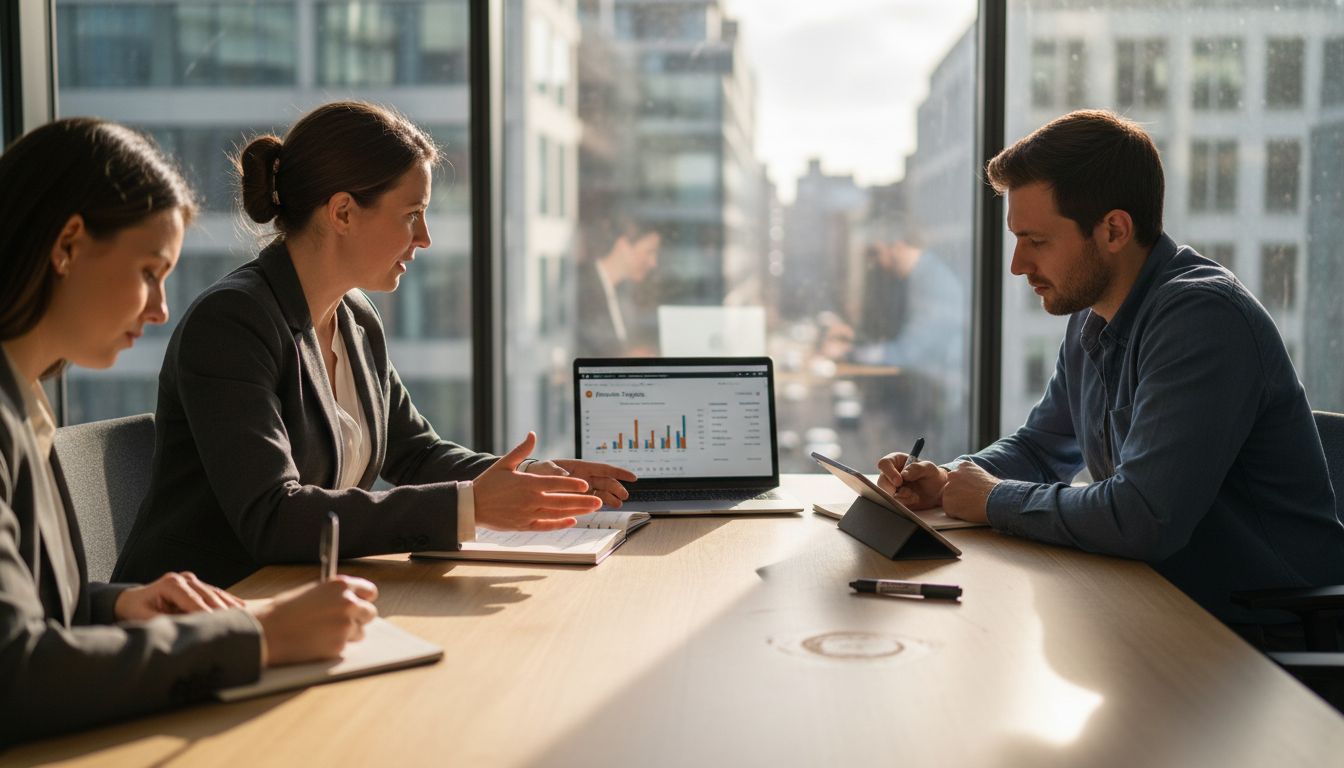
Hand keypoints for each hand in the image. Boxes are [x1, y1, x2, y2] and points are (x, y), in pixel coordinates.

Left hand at [115, 571, 244, 620]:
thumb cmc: (137, 610)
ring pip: (215, 594)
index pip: (193, 601)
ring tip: (246, 618)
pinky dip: (228, 601)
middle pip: (208, 596)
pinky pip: (216, 593)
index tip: (219, 626)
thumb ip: (162, 622)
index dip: (207, 614)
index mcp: (171, 584)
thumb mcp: (144, 618)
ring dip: (229, 606)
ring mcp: (192, 579)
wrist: (132, 600)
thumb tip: (180, 631)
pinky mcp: (197, 584)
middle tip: (237, 625)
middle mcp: (184, 578)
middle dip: (222, 611)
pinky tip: (242, 609)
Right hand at [250, 576, 378, 666]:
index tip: (362, 605)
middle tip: (343, 623)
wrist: (266, 632)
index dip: (365, 599)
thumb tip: (350, 602)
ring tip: (323, 634)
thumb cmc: (283, 612)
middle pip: (370, 612)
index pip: (369, 591)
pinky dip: (334, 647)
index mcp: (340, 585)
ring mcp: (345, 624)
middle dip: (359, 619)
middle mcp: (348, 602)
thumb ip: (334, 596)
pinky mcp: (339, 645)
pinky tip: (316, 643)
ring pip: (360, 632)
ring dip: (348, 635)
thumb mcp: (312, 592)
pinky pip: (345, 647)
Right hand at [474, 432, 602, 530]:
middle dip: (582, 501)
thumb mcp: (504, 463)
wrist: (472, 506)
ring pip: (557, 514)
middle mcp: (530, 500)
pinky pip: (546, 526)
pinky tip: (572, 521)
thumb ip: (522, 450)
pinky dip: (560, 524)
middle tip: (599, 501)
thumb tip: (533, 434)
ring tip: (592, 510)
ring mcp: (528, 514)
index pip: (555, 484)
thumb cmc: (488, 483)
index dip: (572, 485)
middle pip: (561, 501)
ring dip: (576, 511)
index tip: (586, 485)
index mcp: (527, 483)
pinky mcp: (523, 526)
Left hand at [526, 459, 636, 507]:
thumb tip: (565, 475)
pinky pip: (591, 501)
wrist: (528, 481)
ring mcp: (581, 489)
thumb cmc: (537, 471)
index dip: (619, 473)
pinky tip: (605, 507)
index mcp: (580, 467)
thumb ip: (555, 472)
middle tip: (624, 496)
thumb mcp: (545, 469)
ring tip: (618, 504)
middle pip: (605, 482)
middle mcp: (584, 477)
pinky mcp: (576, 499)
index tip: (632, 477)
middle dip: (617, 488)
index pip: (604, 469)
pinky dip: (599, 504)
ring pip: (601, 493)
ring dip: (610, 497)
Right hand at [876, 452, 947, 509]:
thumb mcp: (928, 468)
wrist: (937, 491)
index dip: (889, 472)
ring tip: (914, 495)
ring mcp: (890, 487)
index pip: (884, 463)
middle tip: (907, 492)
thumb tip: (904, 474)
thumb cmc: (931, 475)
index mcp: (895, 461)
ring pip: (886, 494)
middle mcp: (890, 474)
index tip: (899, 481)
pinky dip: (904, 503)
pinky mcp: (894, 499)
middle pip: (881, 481)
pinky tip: (914, 499)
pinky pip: (893, 503)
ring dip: (901, 497)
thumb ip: (917, 468)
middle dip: (892, 489)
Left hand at [941, 461, 999, 523]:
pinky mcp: (947, 502)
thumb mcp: (983, 475)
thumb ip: (972, 477)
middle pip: (951, 487)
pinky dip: (957, 514)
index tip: (972, 491)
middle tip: (971, 500)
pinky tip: (969, 511)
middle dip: (958, 495)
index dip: (964, 487)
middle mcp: (953, 474)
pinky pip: (950, 511)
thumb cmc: (996, 490)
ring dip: (958, 504)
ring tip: (972, 506)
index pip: (957, 477)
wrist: (998, 500)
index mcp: (963, 466)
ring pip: (949, 499)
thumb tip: (968, 484)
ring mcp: (948, 488)